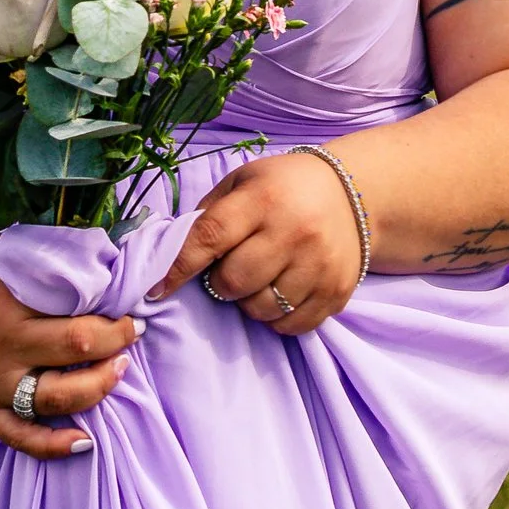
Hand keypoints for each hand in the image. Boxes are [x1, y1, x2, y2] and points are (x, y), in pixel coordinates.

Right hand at [0, 234, 137, 458]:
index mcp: (7, 311)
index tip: (132, 312)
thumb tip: (103, 250)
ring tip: (118, 371)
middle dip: (114, 348)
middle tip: (131, 335)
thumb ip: (47, 253)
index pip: (77, 325)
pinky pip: (18, 436)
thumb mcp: (2, 248)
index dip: (115, 322)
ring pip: (55, 401)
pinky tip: (85, 443)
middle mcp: (1, 352)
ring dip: (97, 389)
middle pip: (74, 358)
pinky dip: (52, 446)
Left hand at [152, 148, 367, 336]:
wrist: (352, 193)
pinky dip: (277, 317)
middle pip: (234, 282)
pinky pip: (291, 325)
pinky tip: (281, 293)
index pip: (210, 237)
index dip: (179, 267)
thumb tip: (168, 256)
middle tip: (231, 269)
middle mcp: (294, 231)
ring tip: (260, 279)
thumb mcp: (241, 183)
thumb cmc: (282, 188)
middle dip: (221, 284)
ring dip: (249, 302)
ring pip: (261, 310)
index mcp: (263, 199)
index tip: (156, 289)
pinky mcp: (337, 290)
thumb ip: (207, 217)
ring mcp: (320, 264)